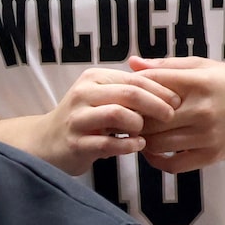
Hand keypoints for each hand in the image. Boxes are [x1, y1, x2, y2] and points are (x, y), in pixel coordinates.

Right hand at [32, 66, 178, 174]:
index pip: (135, 79)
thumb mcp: (102, 97)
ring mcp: (78, 119)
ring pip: (117, 114)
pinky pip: (108, 142)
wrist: (47, 142)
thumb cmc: (84, 119)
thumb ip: (128, 90)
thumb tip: (168, 87)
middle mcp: (83, 94)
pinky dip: (128, 144)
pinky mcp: (76, 143)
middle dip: (156, 104)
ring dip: (139, 124)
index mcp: (94, 78)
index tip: (177, 100)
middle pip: (129, 93)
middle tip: (171, 115)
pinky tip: (138, 145)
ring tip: (147, 133)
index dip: (160, 89)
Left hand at [125, 56, 224, 170]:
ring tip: (136, 133)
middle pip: (149, 119)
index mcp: (198, 82)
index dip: (132, 90)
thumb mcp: (204, 66)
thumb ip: (167, 66)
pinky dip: (156, 161)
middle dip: (132, 119)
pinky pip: (173, 165)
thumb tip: (132, 64)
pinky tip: (153, 152)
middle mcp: (201, 110)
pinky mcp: (211, 156)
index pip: (152, 85)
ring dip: (141, 140)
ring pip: (157, 143)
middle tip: (123, 117)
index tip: (125, 94)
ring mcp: (206, 136)